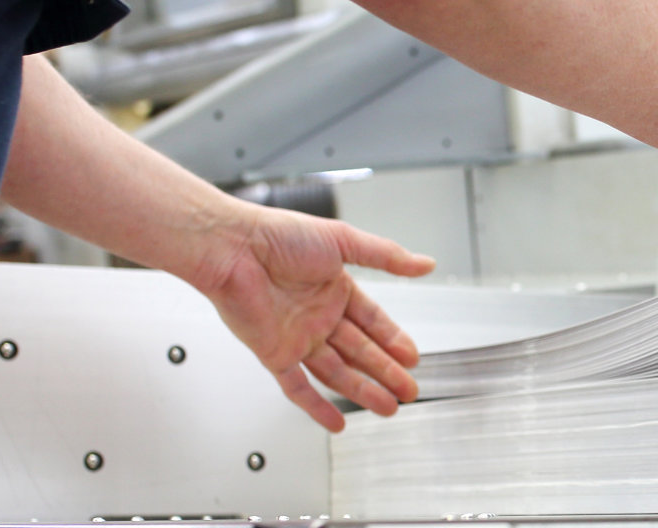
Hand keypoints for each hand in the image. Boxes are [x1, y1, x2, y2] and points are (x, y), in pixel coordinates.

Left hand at [194, 204, 435, 431]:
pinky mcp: (274, 353)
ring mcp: (296, 337)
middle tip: (408, 389)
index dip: (393, 340)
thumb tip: (424, 264)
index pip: (372, 321)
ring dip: (363, 390)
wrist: (232, 249)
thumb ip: (386, 256)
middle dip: (386, 372)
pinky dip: (316, 407)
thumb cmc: (278, 236)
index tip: (411, 357)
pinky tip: (336, 421)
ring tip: (388, 406)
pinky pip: (297, 387)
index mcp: (334, 288)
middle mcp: (317, 315)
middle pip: (360, 351)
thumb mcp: (343, 240)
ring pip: (337, 372)